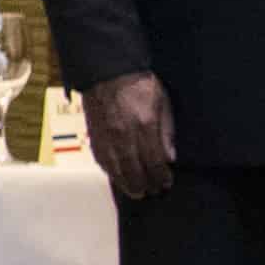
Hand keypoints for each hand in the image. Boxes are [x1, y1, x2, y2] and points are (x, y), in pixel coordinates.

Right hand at [85, 69, 174, 199]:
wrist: (107, 72)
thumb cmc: (139, 84)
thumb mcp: (163, 102)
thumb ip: (167, 131)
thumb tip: (169, 158)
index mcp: (145, 125)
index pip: (154, 161)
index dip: (160, 176)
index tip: (166, 183)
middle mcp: (124, 135)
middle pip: (134, 170)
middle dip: (145, 184)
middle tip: (152, 192)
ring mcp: (107, 137)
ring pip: (116, 170)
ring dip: (127, 184)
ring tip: (135, 192)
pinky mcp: (94, 136)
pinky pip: (102, 161)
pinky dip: (111, 172)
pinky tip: (117, 177)